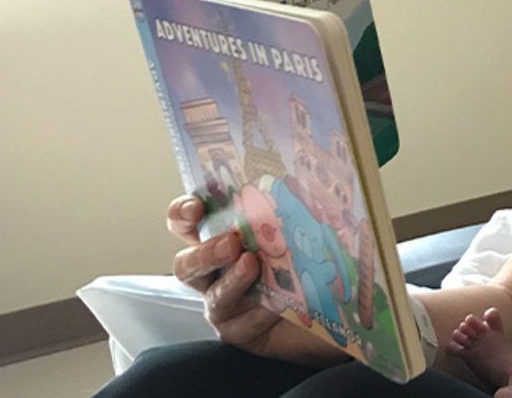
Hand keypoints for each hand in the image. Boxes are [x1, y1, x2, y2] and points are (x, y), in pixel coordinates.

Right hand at [167, 194, 340, 366]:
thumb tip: (302, 178)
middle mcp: (215, 273)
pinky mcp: (240, 332)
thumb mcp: (298, 229)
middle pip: (187, 264)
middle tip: (231, 242)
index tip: (196, 208)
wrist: (328, 313)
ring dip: (233, 280)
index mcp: (221, 238)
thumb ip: (288, 209)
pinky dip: (261, 310)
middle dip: (205, 252)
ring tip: (253, 265)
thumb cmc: (309, 262)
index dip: (183, 214)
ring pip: (214, 295)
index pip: (187, 224)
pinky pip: (243, 322)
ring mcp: (225, 305)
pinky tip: (281, 300)